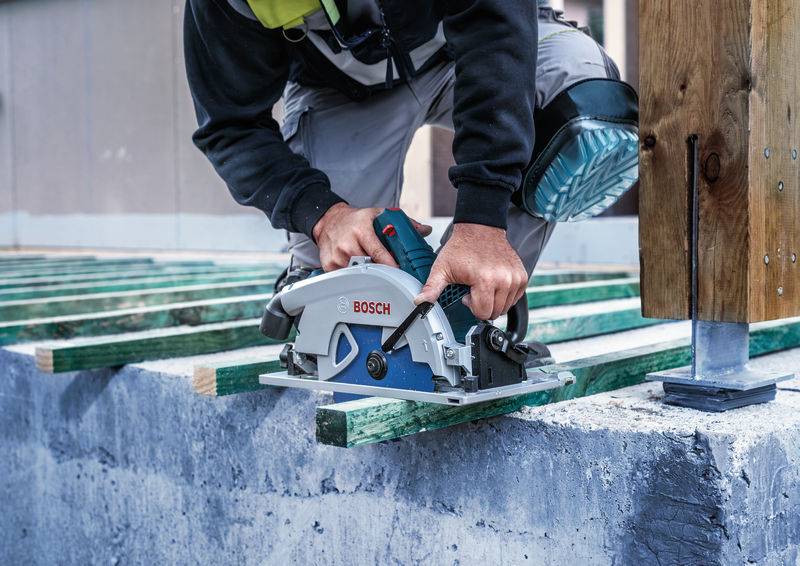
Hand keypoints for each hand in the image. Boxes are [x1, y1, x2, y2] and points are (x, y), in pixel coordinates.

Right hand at [312, 203, 431, 271]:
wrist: (329, 221)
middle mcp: (348, 243)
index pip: (378, 252)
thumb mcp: (378, 215)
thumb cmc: (356, 220)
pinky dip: (354, 275)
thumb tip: (425, 230)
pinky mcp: (330, 265)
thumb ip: (403, 223)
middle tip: (389, 272)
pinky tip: (356, 267)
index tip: (400, 272)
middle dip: (381, 270)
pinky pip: (347, 276)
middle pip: (370, 265)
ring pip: (359, 273)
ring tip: (370, 265)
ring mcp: (337, 255)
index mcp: (361, 230)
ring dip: (368, 272)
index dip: (390, 264)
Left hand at [414, 223, 527, 320]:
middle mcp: (504, 280)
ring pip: (506, 306)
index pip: (483, 313)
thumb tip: (419, 302)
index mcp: (485, 280)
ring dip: (494, 300)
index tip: (467, 293)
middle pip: (495, 312)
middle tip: (474, 288)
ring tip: (483, 284)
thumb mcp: (442, 268)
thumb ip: (431, 288)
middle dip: (482, 304)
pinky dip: (504, 295)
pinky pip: (515, 297)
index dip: (472, 306)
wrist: (480, 229)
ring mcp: (516, 278)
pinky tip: (494, 282)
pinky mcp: (522, 276)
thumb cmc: (461, 248)